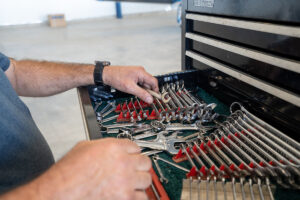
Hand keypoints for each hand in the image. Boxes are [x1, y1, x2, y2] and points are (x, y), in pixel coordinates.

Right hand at [7, 138, 151, 199]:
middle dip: (139, 166)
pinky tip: (130, 195)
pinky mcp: (125, 198)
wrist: (60, 192)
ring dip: (140, 181)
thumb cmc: (67, 173)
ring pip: (146, 179)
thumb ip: (103, 146)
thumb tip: (108, 149)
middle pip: (145, 162)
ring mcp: (126, 181)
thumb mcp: (84, 148)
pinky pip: (142, 197)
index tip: (133, 156)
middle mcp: (123, 162)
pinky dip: (137, 196)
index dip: (133, 152)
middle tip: (134, 169)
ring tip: (132, 183)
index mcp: (114, 147)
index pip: (136, 147)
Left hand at [103, 66, 158, 103]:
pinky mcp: (134, 75)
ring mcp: (137, 73)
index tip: (155, 98)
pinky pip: (140, 83)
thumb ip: (141, 94)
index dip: (155, 90)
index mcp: (141, 72)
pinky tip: (133, 90)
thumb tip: (150, 99)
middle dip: (148, 91)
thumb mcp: (130, 88)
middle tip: (144, 98)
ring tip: (134, 92)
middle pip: (149, 83)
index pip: (154, 82)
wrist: (106, 74)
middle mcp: (141, 71)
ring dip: (142, 90)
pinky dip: (138, 88)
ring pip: (144, 84)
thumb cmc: (116, 78)